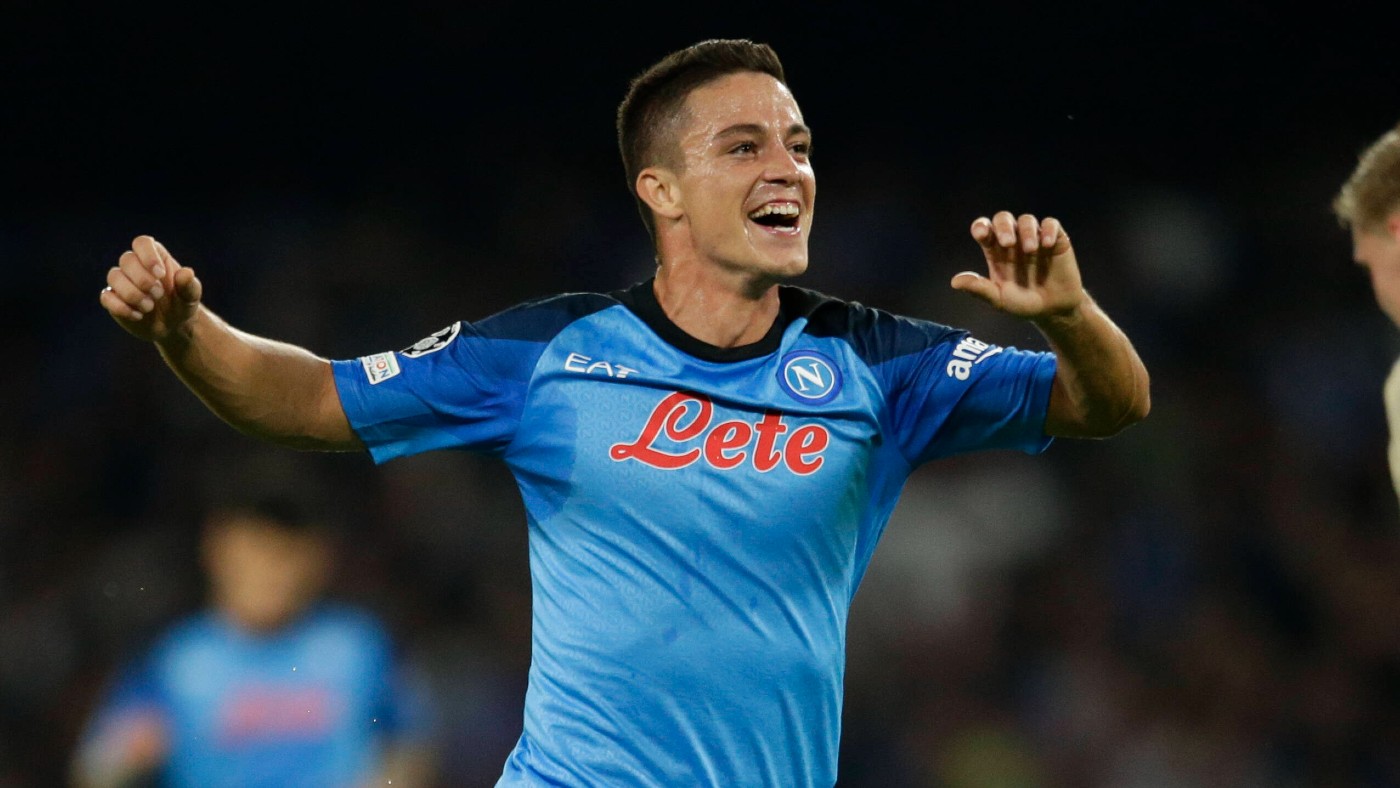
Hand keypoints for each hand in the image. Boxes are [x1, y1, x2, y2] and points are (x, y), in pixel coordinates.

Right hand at [99, 235, 202, 342]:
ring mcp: (121, 281)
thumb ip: (189, 285)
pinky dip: (121, 307)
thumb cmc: (182, 304)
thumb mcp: (191, 297)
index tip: (160, 275)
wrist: (172, 326)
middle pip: (127, 259)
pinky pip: (106, 297)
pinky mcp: (112, 298)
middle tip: (158, 295)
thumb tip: (186, 273)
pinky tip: (138, 316)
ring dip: (132, 294)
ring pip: (114, 276)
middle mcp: (135, 265)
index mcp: (155, 257)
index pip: (142, 243)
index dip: (148, 256)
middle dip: (143, 279)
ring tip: (149, 307)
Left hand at [951, 211, 1084, 320]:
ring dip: (1027, 232)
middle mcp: (1013, 240)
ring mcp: (1034, 238)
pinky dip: (1048, 230)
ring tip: (1030, 251)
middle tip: (1008, 244)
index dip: (981, 227)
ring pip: (1026, 220)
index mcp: (995, 251)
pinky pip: (1051, 224)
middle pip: (1003, 219)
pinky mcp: (1056, 240)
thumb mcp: (999, 299)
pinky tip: (1046, 245)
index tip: (982, 234)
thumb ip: (979, 289)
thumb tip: (954, 282)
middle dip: (1003, 227)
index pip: (984, 230)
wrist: (1054, 311)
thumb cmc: (1022, 303)